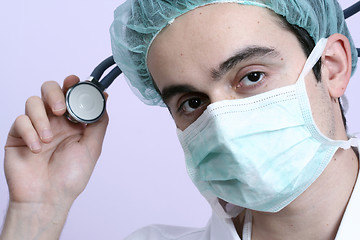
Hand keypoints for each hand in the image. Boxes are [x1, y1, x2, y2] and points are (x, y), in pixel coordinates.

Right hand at [2, 75, 108, 238]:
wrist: (47, 198)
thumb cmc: (71, 176)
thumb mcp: (92, 147)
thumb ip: (98, 122)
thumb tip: (104, 97)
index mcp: (73, 122)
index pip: (71, 94)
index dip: (73, 85)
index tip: (75, 82)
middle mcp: (54, 121)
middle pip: (49, 90)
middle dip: (55, 94)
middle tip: (60, 110)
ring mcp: (35, 126)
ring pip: (33, 102)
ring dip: (41, 118)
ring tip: (48, 139)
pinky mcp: (18, 135)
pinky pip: (20, 121)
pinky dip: (29, 132)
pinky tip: (37, 150)